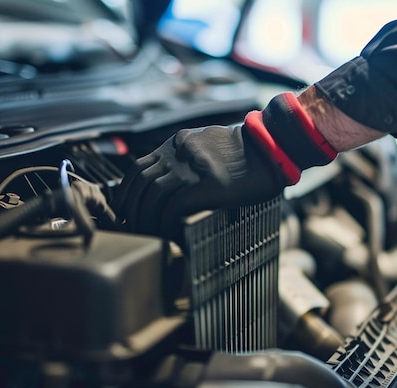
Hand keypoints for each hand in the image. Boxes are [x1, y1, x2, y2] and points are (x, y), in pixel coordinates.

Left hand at [111, 125, 285, 236]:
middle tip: (130, 228)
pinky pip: (173, 207)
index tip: (124, 210)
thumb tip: (173, 181)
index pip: (137, 168)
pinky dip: (164, 223)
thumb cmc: (245, 151)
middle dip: (131, 209)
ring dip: (145, 219)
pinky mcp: (205, 186)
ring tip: (146, 234)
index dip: (126, 192)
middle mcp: (178, 154)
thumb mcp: (208, 143)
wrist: (272, 147)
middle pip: (140, 183)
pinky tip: (166, 234)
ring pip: (152, 196)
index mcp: (176, 144)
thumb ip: (187, 156)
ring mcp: (191, 169)